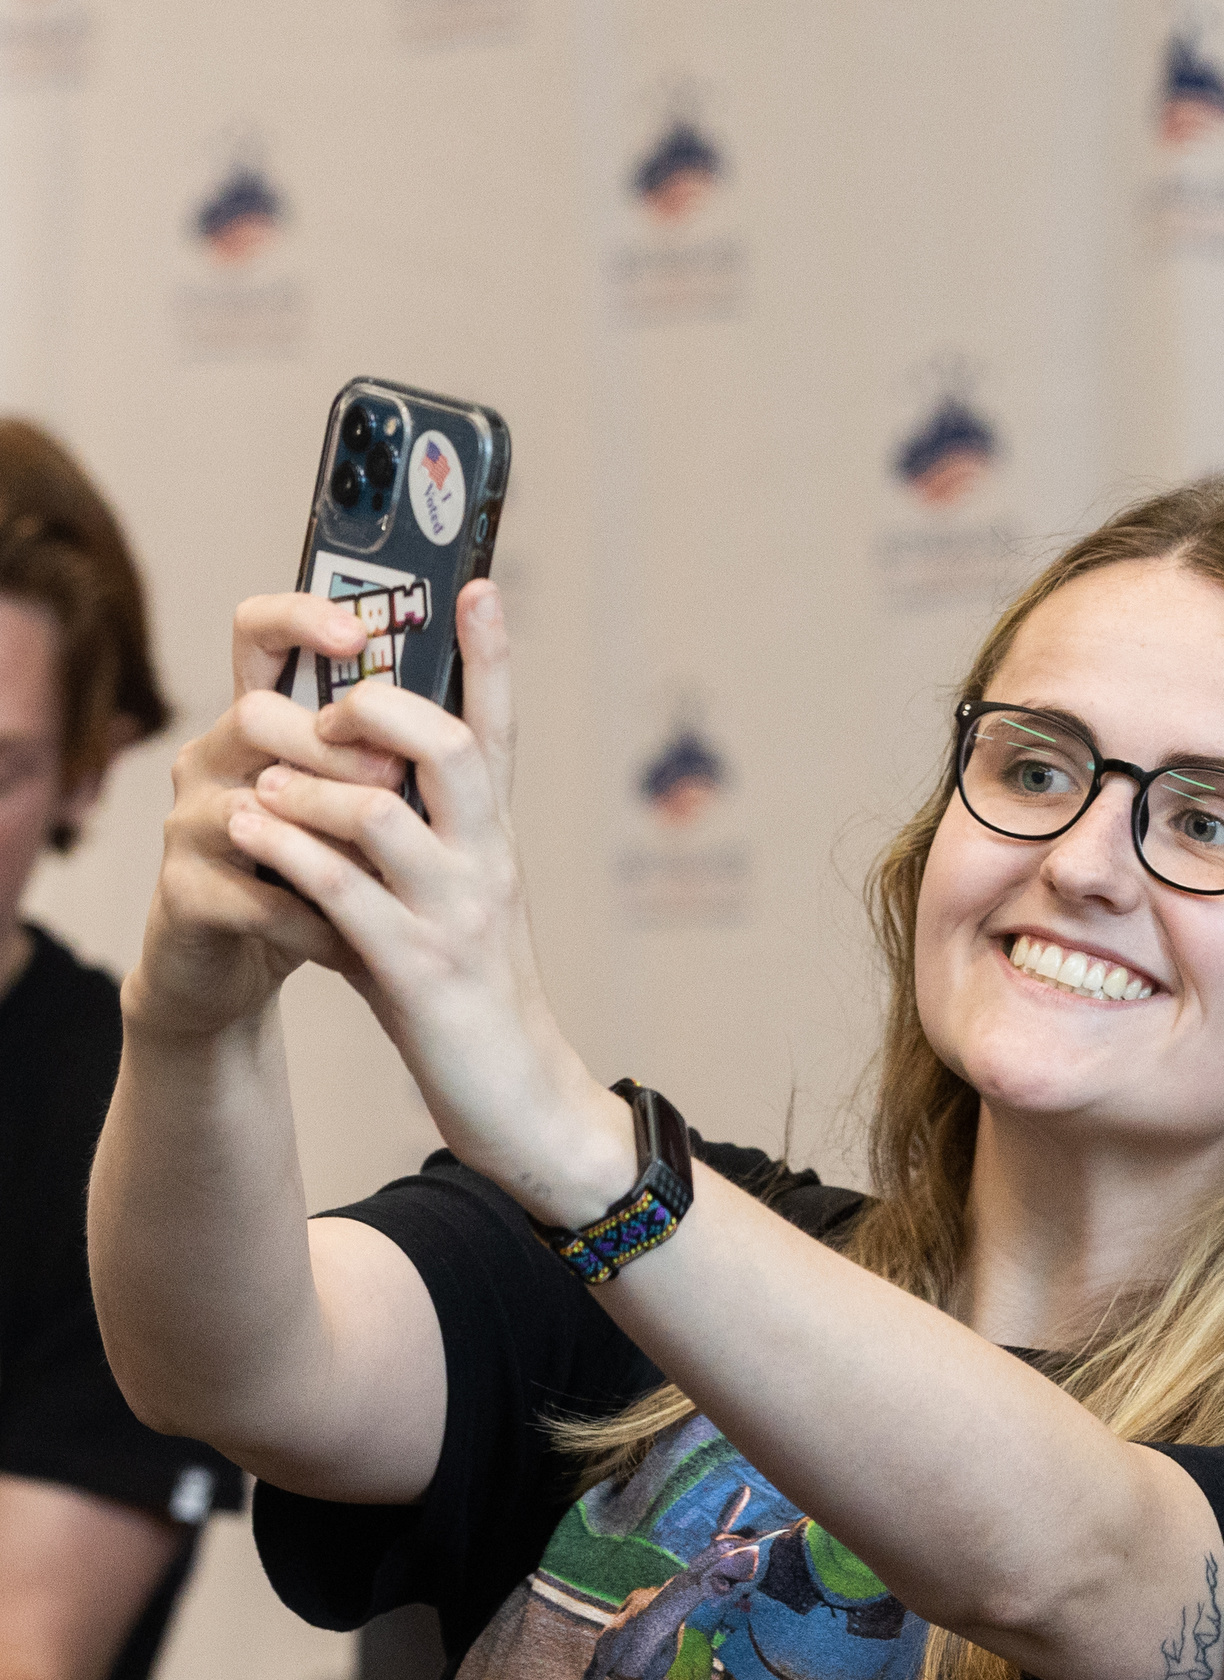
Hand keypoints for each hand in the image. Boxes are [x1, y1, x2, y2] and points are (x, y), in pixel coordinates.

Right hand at [126, 591, 403, 1039]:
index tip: (357, 631)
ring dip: (328, 833)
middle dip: (334, 748)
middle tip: (394, 777)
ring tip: (385, 864)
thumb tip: (478, 685)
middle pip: (257, 715)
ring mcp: (189, 825)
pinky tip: (353, 938)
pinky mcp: (185, 897)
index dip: (298, 618)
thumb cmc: (322, 875)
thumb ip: (404, 754)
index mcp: (267, 725)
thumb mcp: (368, 805)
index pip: (258, 636)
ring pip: (250, 804)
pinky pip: (256, 897)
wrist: (248, 969)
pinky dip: (315, 920)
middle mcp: (215, 760)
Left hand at [221, 582, 635, 1220]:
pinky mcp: (417, 972)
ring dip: (311, 787)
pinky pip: (348, 896)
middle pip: (452, 750)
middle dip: (378, 709)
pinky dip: (293, 856)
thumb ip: (408, 833)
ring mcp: (456, 916)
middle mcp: (488, 863)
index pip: (500, 729)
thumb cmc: (465, 990)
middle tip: (323, 704)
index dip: (491, 656)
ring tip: (259, 778)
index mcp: (496, 839)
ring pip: (384, 815)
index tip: (475, 584)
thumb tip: (340, 768)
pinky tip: (252, 831)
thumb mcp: (446, 897)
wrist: (516, 1095)